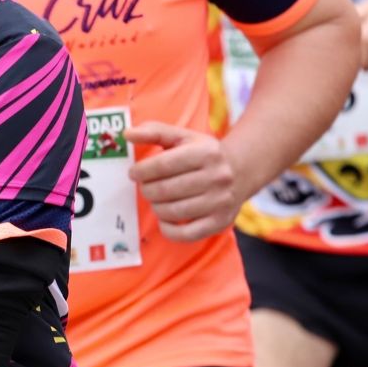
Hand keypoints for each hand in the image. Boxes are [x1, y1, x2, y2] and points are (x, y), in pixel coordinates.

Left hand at [126, 123, 241, 241]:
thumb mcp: (182, 136)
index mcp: (206, 153)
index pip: (163, 165)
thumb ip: (154, 131)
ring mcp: (220, 202)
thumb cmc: (202, 153)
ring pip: (173, 212)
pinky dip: (168, 229)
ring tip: (156, 199)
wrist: (240, 171)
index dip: (142, 171)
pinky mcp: (220, 222)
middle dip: (147, 189)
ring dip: (156, 207)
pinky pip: (186, 234)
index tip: (133, 173)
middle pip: (166, 190)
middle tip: (145, 186)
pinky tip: (165, 218)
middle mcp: (217, 177)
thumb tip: (127, 134)